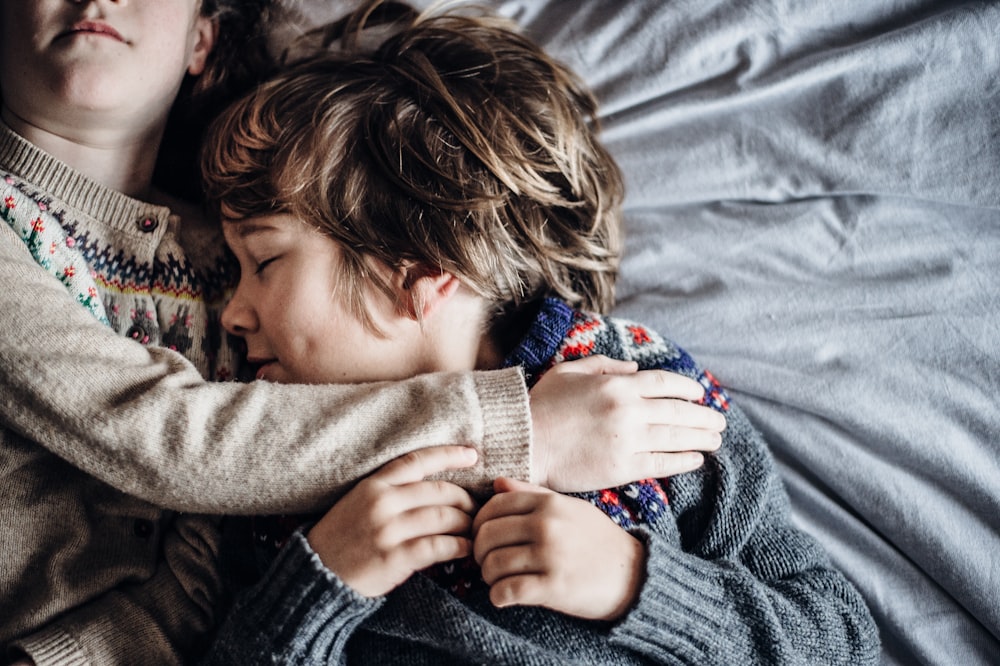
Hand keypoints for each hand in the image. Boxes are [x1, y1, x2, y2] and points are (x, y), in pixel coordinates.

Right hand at [307, 446, 478, 597]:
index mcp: (374, 485)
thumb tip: (437, 489)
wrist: (317, 572)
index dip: (449, 455)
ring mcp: (387, 530)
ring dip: (466, 524)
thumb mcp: (360, 501)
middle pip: (440, 492)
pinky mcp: (394, 558)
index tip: (472, 455)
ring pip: (443, 518)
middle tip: (477, 510)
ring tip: (474, 530)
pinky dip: (458, 547)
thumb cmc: (344, 536)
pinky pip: (437, 547)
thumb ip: (392, 491)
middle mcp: (382, 502)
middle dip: (465, 500)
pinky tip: (465, 549)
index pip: (418, 461)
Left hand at [473, 477, 644, 620]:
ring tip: (495, 580)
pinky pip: (507, 590)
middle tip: (485, 563)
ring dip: (487, 576)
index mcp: (549, 503)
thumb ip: (532, 494)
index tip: (482, 538)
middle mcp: (547, 525)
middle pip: (487, 535)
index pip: (494, 506)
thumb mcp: (569, 508)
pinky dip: (497, 596)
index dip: (479, 524)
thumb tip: (497, 484)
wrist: (634, 575)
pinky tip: (503, 596)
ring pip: (493, 564)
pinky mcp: (554, 587)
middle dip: (478, 552)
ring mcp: (551, 556)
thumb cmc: (597, 540)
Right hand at [528, 356, 724, 491]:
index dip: (688, 388)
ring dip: (701, 437)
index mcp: (616, 384)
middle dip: (704, 416)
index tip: (701, 394)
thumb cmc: (539, 406)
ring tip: (716, 439)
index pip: (665, 383)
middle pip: (678, 411)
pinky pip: (663, 463)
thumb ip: (604, 365)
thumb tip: (634, 368)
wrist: (523, 444)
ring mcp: (627, 439)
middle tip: (719, 421)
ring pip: (676, 436)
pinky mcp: (622, 467)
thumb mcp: (568, 372)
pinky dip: (684, 460)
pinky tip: (696, 459)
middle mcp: (628, 410)